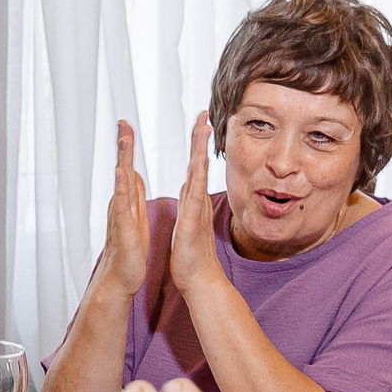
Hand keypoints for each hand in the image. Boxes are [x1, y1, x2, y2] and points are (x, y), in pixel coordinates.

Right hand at [98, 120, 152, 298]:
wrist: (121, 277)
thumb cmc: (129, 249)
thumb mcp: (135, 215)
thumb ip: (132, 194)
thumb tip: (131, 174)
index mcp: (127, 200)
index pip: (128, 167)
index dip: (127, 145)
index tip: (126, 123)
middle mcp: (120, 203)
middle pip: (122, 168)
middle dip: (123, 145)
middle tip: (122, 122)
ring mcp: (119, 214)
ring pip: (121, 182)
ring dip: (122, 160)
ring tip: (123, 139)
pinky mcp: (123, 228)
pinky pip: (121, 205)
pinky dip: (120, 188)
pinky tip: (121, 173)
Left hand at [166, 113, 219, 297]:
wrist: (199, 278)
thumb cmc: (191, 254)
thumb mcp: (188, 221)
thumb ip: (189, 203)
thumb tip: (189, 187)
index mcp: (192, 200)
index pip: (194, 165)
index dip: (196, 143)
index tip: (199, 121)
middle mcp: (196, 201)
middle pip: (198, 163)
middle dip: (200, 137)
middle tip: (203, 113)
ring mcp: (196, 210)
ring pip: (198, 174)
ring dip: (200, 151)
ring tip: (202, 128)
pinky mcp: (192, 222)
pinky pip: (195, 196)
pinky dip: (197, 178)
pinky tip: (199, 162)